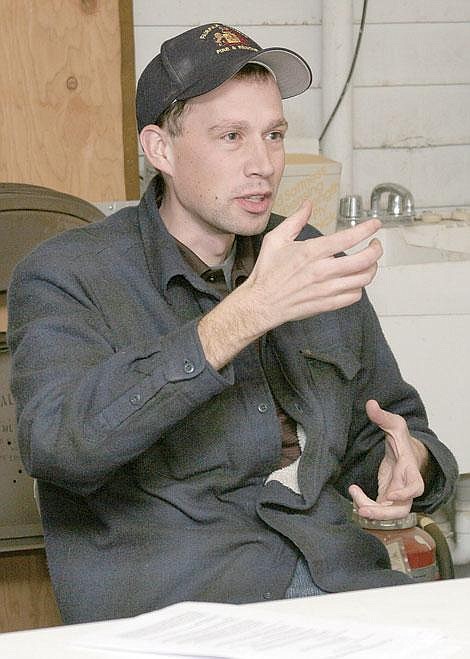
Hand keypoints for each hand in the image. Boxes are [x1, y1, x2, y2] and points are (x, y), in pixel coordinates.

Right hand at [198, 201, 381, 370]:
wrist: (261, 303)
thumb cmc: (267, 272)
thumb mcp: (276, 239)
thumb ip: (295, 220)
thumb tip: (308, 205)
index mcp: (312, 251)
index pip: (349, 237)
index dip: (367, 229)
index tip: (375, 225)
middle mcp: (323, 270)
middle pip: (365, 260)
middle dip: (376, 250)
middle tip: (375, 245)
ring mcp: (327, 289)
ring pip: (363, 279)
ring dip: (371, 268)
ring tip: (368, 262)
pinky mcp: (327, 304)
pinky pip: (354, 296)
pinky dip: (359, 287)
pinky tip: (353, 281)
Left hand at [349, 400, 427, 519]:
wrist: (405, 452)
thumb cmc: (402, 439)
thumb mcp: (394, 424)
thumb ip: (382, 416)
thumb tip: (370, 403)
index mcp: (410, 469)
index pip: (415, 487)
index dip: (405, 493)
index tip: (390, 495)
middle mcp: (405, 486)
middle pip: (402, 510)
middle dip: (383, 514)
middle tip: (363, 510)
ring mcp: (396, 494)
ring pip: (388, 514)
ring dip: (371, 512)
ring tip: (354, 499)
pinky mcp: (386, 498)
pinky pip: (378, 509)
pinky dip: (365, 505)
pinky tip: (354, 492)